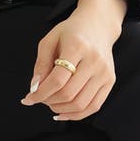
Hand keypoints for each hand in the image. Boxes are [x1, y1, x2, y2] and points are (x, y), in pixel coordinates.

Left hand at [20, 0, 126, 120]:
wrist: (98, 25)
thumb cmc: (71, 32)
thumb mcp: (50, 40)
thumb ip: (41, 64)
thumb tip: (35, 89)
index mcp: (77, 46)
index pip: (57, 79)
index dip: (41, 93)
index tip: (29, 99)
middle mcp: (94, 61)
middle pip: (68, 94)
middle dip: (49, 101)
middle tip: (40, 99)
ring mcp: (104, 73)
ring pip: (80, 104)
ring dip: (61, 109)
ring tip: (51, 104)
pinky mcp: (110, 82)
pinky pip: (93, 107)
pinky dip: (76, 115)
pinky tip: (63, 113)